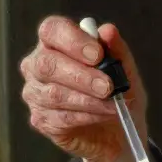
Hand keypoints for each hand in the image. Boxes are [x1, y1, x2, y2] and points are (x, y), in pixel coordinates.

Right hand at [19, 16, 148, 161]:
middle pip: (47, 64)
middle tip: (108, 86)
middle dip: (81, 76)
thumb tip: (108, 30)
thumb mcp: (126, 71)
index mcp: (56, 42)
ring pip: (54, 94)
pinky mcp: (40, 119)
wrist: (119, 131)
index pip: (52, 30)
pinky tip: (102, 115)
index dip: (73, 40)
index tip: (98, 55)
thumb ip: (117, 50)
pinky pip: (60, 118)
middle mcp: (38, 64)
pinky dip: (86, 116)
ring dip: (88, 100)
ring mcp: (35, 93)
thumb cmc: (118, 93)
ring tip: (113, 105)